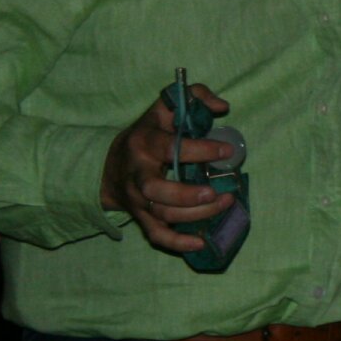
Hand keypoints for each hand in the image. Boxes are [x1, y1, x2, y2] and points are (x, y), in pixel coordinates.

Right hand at [99, 83, 235, 255]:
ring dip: (195, 215)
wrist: (112, 166)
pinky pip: (156, 235)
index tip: (227, 151)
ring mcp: (138, 199)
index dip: (200, 150)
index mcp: (144, 143)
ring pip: (162, 214)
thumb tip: (223, 107)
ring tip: (223, 204)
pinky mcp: (141, 218)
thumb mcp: (165, 108)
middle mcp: (137, 174)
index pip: (169, 148)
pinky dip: (178, 243)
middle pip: (157, 190)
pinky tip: (201, 242)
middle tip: (216, 191)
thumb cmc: (149, 134)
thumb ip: (194, 96)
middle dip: (188, 195)